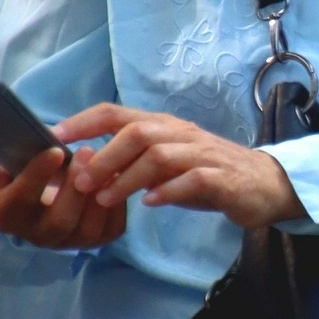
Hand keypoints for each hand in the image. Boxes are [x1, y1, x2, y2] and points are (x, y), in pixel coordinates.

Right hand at [0, 129, 126, 251]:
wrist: (39, 190)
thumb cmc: (14, 171)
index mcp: (7, 215)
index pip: (21, 200)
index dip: (37, 176)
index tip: (54, 150)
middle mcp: (36, 235)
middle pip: (59, 221)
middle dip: (74, 189)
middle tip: (86, 152)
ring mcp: (67, 242)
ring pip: (87, 229)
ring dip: (98, 197)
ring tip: (105, 162)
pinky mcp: (94, 240)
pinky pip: (110, 229)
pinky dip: (117, 205)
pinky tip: (116, 176)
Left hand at [51, 103, 304, 228]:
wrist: (264, 184)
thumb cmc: (208, 173)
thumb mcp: (166, 164)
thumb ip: (132, 162)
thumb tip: (88, 169)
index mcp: (162, 126)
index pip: (117, 113)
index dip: (84, 122)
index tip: (54, 135)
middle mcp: (180, 134)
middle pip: (136, 133)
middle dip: (104, 156)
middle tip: (81, 181)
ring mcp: (202, 155)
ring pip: (159, 156)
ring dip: (127, 177)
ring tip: (106, 198)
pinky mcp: (221, 179)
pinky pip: (191, 181)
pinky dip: (167, 191)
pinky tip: (149, 204)